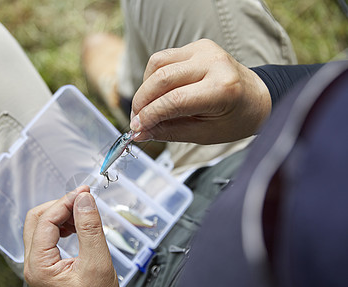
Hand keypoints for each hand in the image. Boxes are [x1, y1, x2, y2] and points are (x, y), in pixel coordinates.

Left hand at [23, 186, 119, 286]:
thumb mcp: (97, 263)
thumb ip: (90, 228)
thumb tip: (84, 200)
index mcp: (39, 265)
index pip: (46, 220)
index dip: (65, 201)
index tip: (84, 192)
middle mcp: (33, 264)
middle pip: (37, 219)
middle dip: (61, 205)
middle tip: (83, 199)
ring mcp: (38, 265)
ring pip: (41, 226)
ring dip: (62, 214)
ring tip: (83, 213)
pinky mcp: (46, 265)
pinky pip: (48, 236)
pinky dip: (63, 226)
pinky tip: (78, 226)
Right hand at [130, 39, 270, 144]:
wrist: (257, 98)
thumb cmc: (235, 119)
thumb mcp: (204, 134)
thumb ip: (169, 131)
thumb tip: (140, 132)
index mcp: (222, 89)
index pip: (173, 100)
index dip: (149, 115)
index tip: (136, 128)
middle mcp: (214, 63)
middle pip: (161, 78)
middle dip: (142, 101)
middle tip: (136, 121)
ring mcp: (205, 50)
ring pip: (158, 64)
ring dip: (145, 88)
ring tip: (147, 107)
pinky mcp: (198, 46)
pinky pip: (164, 58)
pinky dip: (154, 77)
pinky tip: (158, 93)